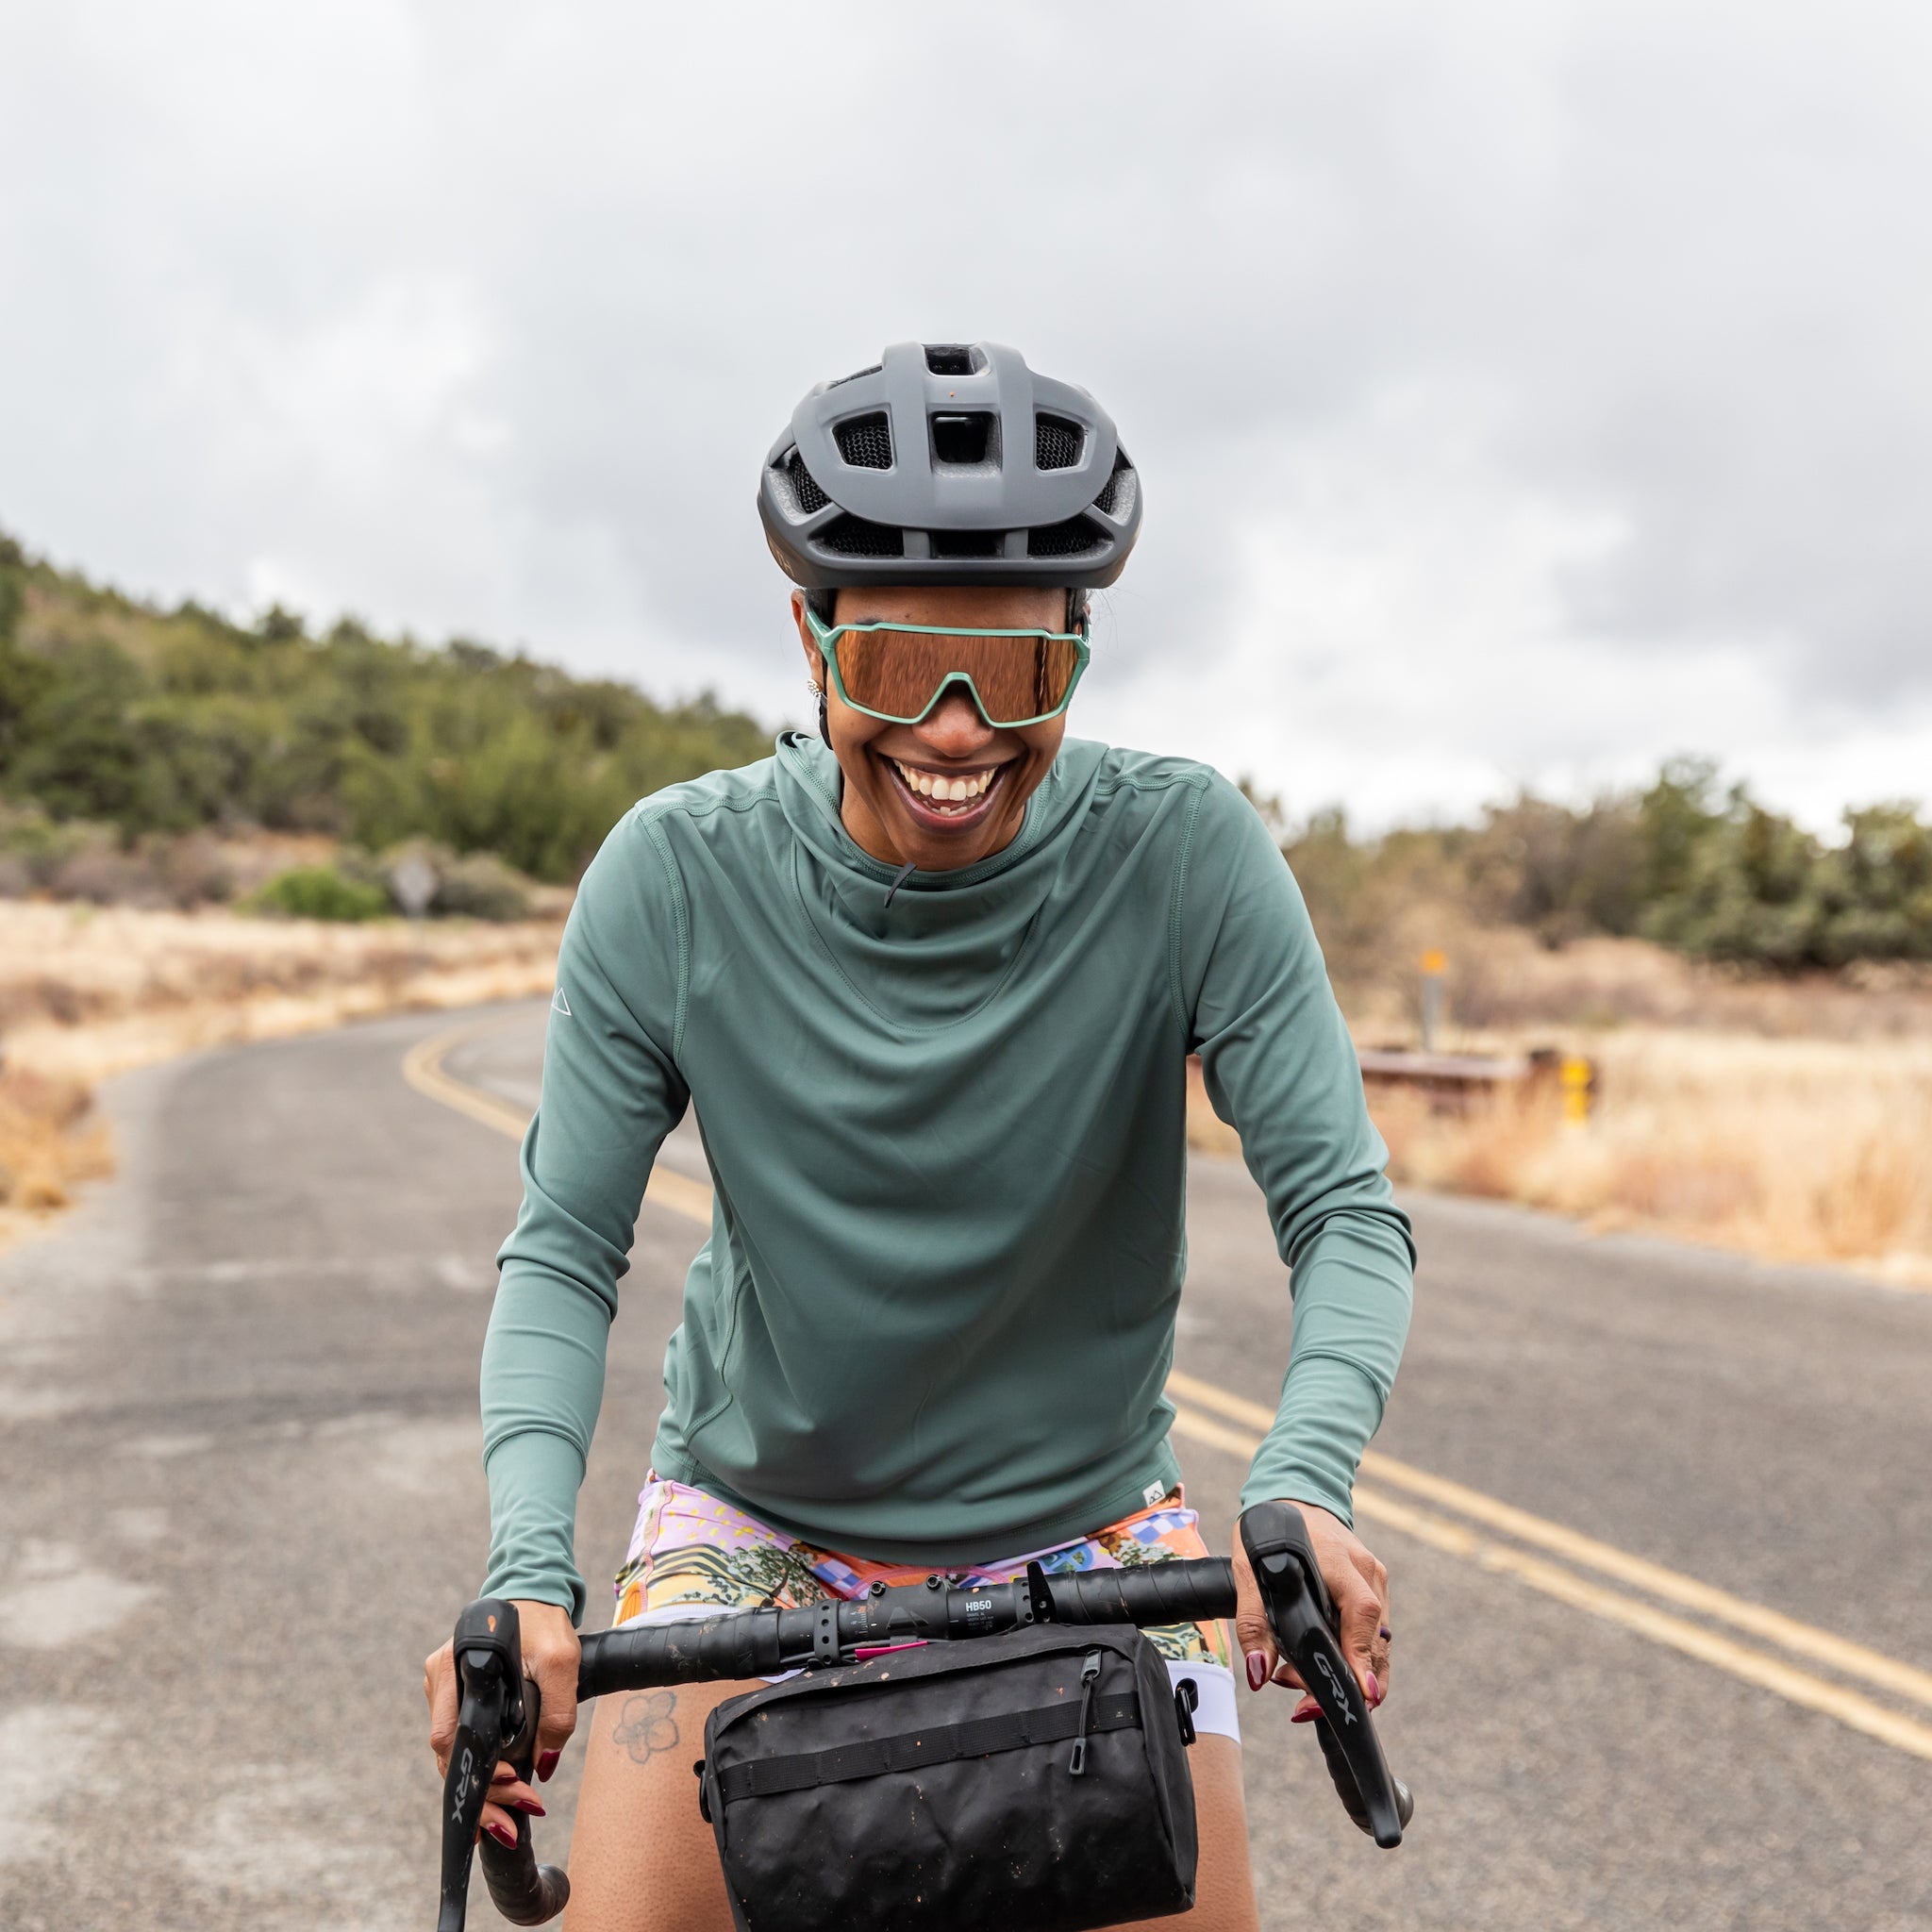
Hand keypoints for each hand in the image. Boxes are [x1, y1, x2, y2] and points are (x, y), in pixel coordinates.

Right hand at [425, 1600, 580, 1849]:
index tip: (513, 1787)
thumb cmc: (544, 1623)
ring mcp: (443, 1690)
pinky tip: (499, 1795)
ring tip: (512, 1814)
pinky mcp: (454, 1697)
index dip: (477, 1771)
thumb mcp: (562, 1661)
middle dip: (481, 1793)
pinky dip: (480, 1769)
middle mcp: (439, 1680)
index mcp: (454, 1667)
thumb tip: (544, 1766)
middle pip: (448, 1755)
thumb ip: (556, 1711)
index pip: (451, 1737)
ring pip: (453, 1755)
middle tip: (512, 1822)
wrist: (533, 1595)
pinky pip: (461, 1742)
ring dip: (482, 1788)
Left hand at [1231, 1500, 1390, 1720]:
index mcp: (1340, 1561)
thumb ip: (1253, 1620)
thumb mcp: (1247, 1567)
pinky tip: (1317, 1670)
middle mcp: (1366, 1572)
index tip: (1361, 1694)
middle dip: (1347, 1683)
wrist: (1294, 1494)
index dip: (1362, 1656)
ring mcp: (1375, 1581)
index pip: (1361, 1612)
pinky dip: (1352, 1660)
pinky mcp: (1374, 1590)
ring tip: (1301, 1692)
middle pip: (1375, 1641)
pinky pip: (1372, 1635)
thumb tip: (1259, 1672)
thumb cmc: (1270, 1529)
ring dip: (1348, 1676)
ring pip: (1377, 1645)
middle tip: (1303, 1706)